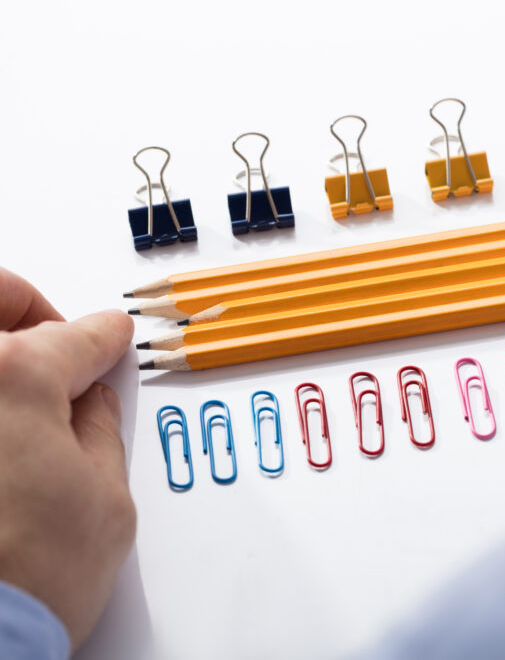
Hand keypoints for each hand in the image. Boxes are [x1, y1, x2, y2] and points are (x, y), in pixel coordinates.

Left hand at [0, 268, 134, 649]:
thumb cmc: (22, 586)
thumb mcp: (104, 500)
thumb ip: (99, 431)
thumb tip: (89, 404)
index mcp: (14, 377)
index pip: (75, 336)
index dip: (102, 340)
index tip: (106, 341)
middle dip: (23, 302)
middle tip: (43, 327)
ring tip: (13, 374)